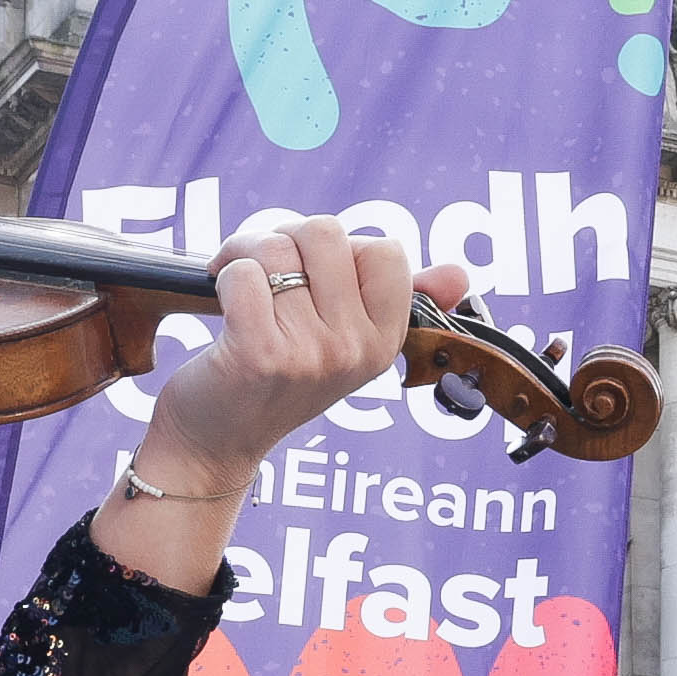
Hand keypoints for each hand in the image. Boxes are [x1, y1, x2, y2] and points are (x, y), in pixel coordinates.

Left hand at [145, 223, 472, 479]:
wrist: (217, 443)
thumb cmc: (276, 380)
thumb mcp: (346, 343)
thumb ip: (399, 299)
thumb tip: (459, 275)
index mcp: (384, 341)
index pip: (385, 251)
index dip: (340, 250)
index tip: (313, 276)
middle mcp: (356, 350)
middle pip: (326, 232)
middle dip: (284, 239)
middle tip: (264, 272)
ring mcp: (313, 355)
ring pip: (276, 248)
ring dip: (244, 254)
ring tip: (235, 284)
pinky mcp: (260, 356)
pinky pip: (242, 273)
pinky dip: (222, 276)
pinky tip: (221, 302)